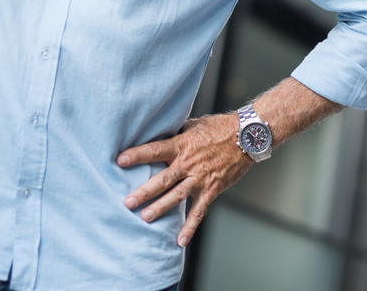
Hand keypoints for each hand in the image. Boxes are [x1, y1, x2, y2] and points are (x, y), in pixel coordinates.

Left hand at [117, 113, 251, 246]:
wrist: (247, 137)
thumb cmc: (219, 127)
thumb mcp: (194, 125)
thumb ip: (176, 132)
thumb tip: (158, 133)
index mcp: (182, 145)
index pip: (155, 150)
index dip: (137, 155)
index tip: (120, 161)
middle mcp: (188, 163)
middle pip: (162, 179)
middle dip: (144, 191)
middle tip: (127, 202)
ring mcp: (200, 178)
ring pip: (177, 196)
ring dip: (161, 208)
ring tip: (145, 218)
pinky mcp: (211, 190)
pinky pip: (199, 211)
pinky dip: (190, 227)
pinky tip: (179, 241)